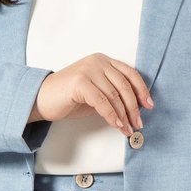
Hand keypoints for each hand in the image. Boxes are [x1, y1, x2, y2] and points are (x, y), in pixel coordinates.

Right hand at [31, 53, 153, 136]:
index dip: (142, 90)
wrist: (41, 98)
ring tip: (127, 129)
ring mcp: (88, 69)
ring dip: (123, 115)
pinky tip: (116, 125)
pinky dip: (111, 115)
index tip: (148, 106)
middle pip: (124, 85)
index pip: (130, 73)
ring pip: (114, 95)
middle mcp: (97, 61)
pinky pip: (102, 101)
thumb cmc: (69, 98)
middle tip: (138, 123)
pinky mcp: (80, 81)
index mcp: (104, 60)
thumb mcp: (97, 94)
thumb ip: (113, 96)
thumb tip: (135, 110)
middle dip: (133, 107)